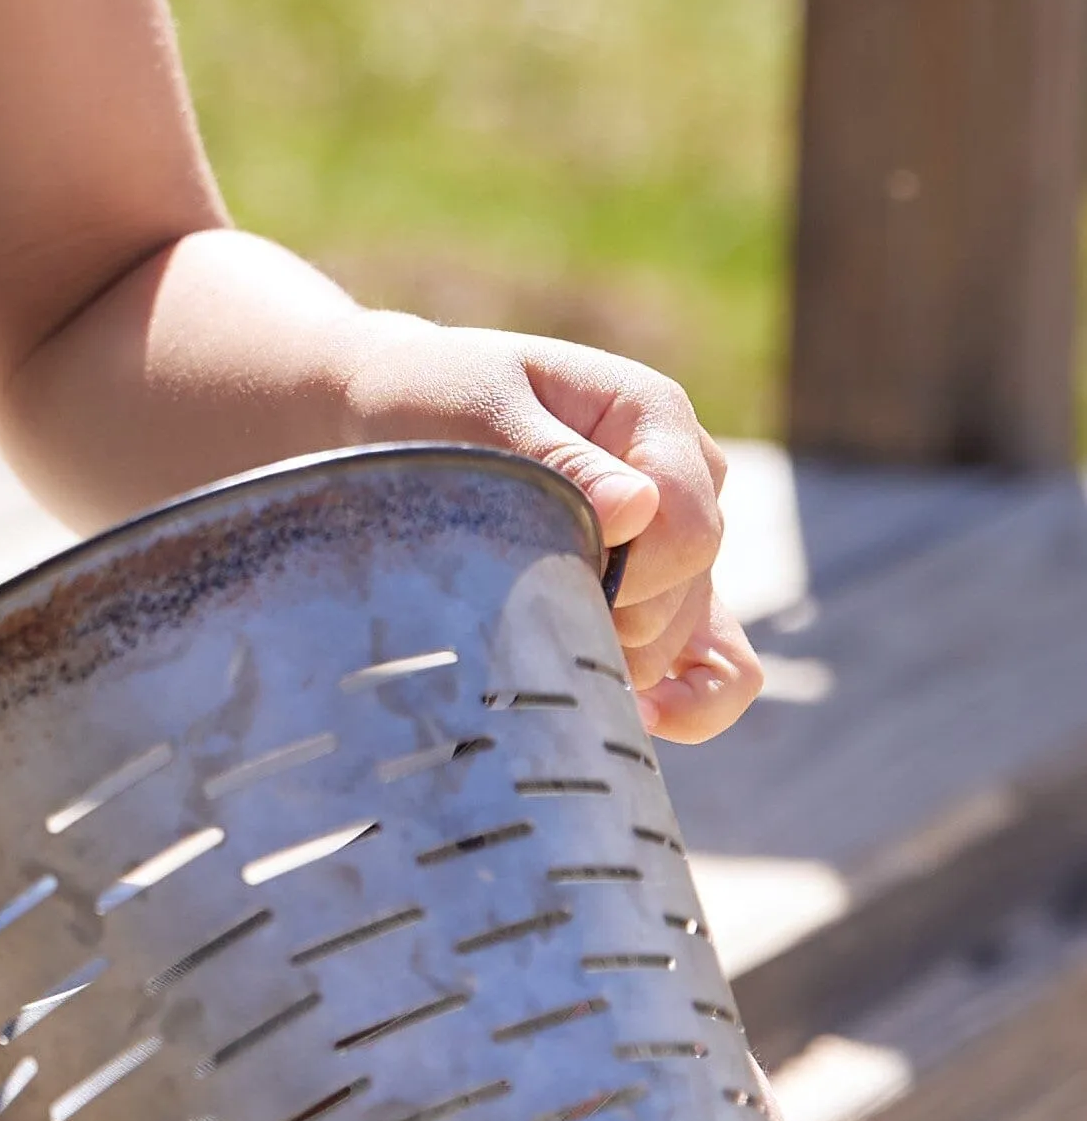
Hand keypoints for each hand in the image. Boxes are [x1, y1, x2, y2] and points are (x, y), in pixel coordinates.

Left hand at [346, 319, 761, 742]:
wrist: (400, 418)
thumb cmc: (432, 400)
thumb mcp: (477, 409)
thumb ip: (557, 456)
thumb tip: (636, 509)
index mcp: (654, 415)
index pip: (687, 526)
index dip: (629, 575)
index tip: (546, 582)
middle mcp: (687, 477)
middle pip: (688, 586)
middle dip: (609, 616)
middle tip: (516, 606)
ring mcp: (678, 540)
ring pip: (695, 631)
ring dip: (618, 657)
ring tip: (534, 647)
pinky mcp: (663, 593)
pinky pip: (721, 665)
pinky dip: (694, 702)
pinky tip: (638, 720)